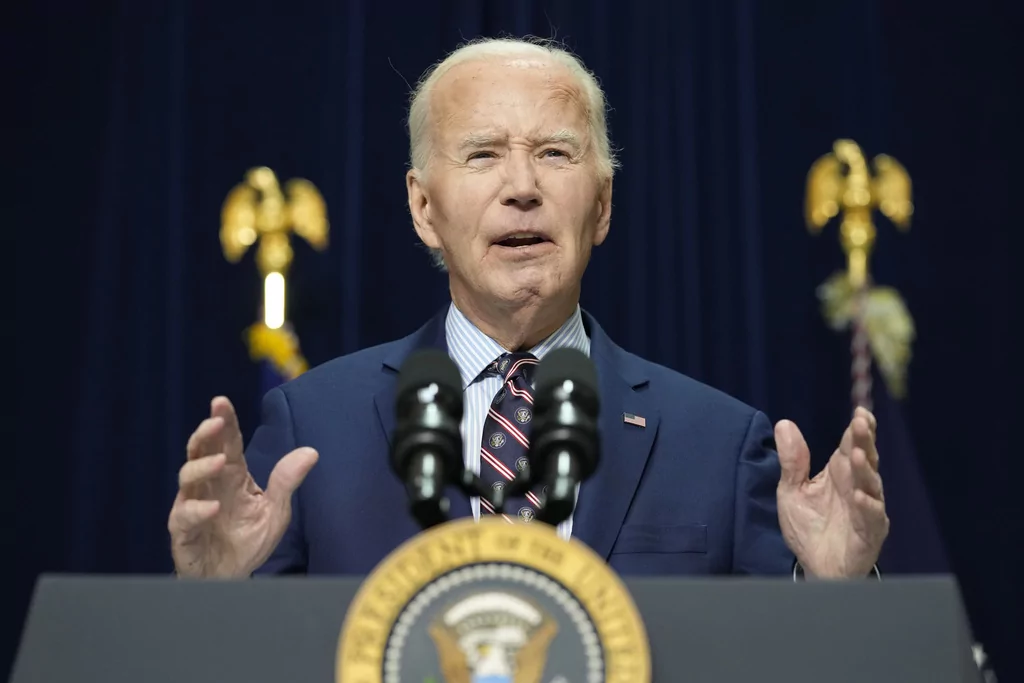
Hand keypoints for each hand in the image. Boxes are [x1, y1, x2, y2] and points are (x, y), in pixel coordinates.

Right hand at [168, 396, 317, 577]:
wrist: (232, 577)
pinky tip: (213, 507)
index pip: (226, 443)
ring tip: (220, 462)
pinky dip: (197, 510)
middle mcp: (209, 485)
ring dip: (202, 467)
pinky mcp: (183, 531)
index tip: (221, 401)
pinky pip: (184, 516)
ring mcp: (192, 505)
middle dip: (205, 433)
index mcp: (232, 476)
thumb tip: (311, 452)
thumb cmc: (249, 540)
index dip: (223, 421)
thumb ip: (287, 481)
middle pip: (201, 451)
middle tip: (215, 421)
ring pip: (187, 477)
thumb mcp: (276, 511)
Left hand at [775, 407, 888, 577]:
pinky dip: (868, 506)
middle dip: (864, 441)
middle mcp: (857, 486)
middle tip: (862, 422)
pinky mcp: (870, 532)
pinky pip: (872, 517)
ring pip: (871, 485)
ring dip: (866, 470)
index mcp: (840, 472)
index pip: (852, 444)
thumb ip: (792, 460)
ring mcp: (867, 508)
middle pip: (865, 458)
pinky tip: (860, 496)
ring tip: (858, 455)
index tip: (860, 411)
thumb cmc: (809, 525)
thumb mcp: (792, 490)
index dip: (859, 428)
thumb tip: (784, 423)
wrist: (815, 565)